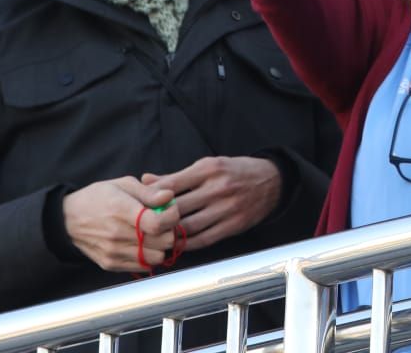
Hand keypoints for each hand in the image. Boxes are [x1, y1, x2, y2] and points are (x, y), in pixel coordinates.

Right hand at [62, 176, 179, 272]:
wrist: (68, 219)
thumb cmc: (98, 198)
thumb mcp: (123, 184)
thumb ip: (149, 192)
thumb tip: (170, 196)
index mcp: (120, 211)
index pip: (156, 224)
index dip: (171, 217)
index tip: (171, 210)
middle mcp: (117, 235)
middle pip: (162, 242)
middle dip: (170, 230)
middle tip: (164, 221)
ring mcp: (113, 252)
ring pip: (156, 258)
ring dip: (161, 245)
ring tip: (154, 233)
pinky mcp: (111, 264)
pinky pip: (143, 266)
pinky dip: (149, 256)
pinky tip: (143, 243)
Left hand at [144, 155, 282, 251]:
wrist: (272, 181)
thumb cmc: (234, 171)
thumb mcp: (207, 165)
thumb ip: (176, 176)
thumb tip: (144, 180)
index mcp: (209, 169)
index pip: (171, 185)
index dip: (151, 198)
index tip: (138, 206)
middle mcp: (218, 188)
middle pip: (178, 208)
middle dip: (158, 219)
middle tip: (142, 227)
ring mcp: (227, 208)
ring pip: (189, 227)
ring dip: (171, 235)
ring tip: (157, 238)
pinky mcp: (234, 225)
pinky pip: (205, 239)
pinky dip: (188, 244)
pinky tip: (178, 245)